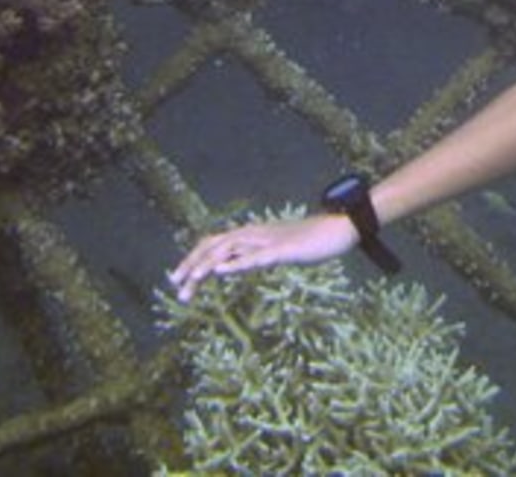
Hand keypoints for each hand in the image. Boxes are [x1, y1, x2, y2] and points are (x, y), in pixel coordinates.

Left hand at [168, 212, 358, 301]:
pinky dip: (235, 264)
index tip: (178, 278)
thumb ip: (256, 254)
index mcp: (252, 233)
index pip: (214, 242)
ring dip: (206, 267)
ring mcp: (267, 240)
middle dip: (192, 265)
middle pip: (214, 245)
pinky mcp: (282, 250)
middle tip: (175, 287)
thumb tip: (236, 263)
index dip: (193, 258)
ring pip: (228, 250)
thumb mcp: (277, 249)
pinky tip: (221, 271)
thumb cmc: (310, 240)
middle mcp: (254, 233)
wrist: (339, 228)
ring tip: (190, 283)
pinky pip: (255, 257)